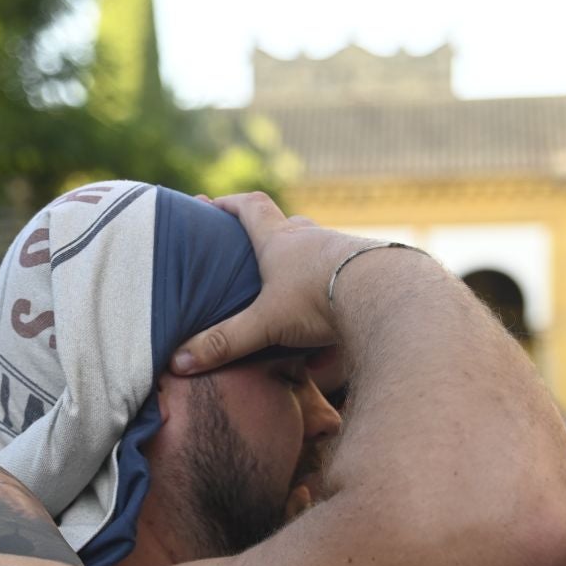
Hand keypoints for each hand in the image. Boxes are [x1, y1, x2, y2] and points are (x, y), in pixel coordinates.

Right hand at [170, 192, 369, 374]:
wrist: (386, 293)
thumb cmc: (319, 300)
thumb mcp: (266, 323)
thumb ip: (224, 343)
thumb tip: (178, 362)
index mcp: (280, 241)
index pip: (251, 208)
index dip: (229, 204)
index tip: (211, 203)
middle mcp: (312, 238)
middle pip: (288, 223)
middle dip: (270, 232)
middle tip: (256, 246)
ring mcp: (344, 250)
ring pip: (320, 246)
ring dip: (306, 258)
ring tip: (296, 281)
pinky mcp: (370, 268)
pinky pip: (345, 270)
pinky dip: (333, 281)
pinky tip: (333, 305)